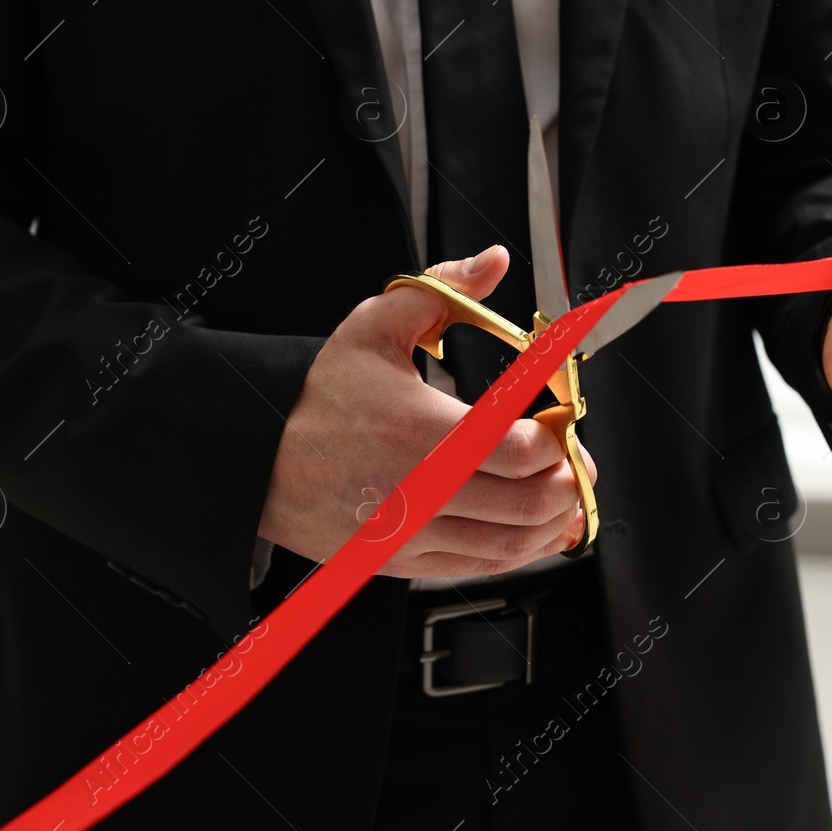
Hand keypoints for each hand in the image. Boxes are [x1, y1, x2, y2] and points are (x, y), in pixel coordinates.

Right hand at [260, 244, 590, 577]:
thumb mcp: (374, 325)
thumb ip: (443, 289)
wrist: (255, 454)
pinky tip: (536, 532)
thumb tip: (491, 263)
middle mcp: (419, 492)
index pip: (521, 450)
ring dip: (553, 524)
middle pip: (527, 503)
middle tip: (576, 461)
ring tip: (568, 498)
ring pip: (510, 546)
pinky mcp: (401, 562)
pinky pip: (479, 567)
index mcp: (420, 432)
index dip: (560, 439)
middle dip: (568, 482)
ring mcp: (411, 535)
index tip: (564, 421)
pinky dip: (520, 553)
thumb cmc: (317, 395)